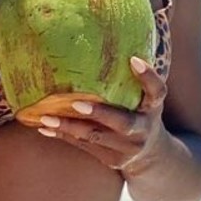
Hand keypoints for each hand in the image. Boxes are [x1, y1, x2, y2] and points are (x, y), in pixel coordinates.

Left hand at [35, 55, 166, 177]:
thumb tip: (121, 40)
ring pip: (95, 137)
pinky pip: (84, 146)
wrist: (152, 156)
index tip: (133, 59)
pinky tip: (44, 127)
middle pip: (123, 123)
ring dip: (69, 126)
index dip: (148, 77)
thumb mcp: (147, 98)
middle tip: (76, 103)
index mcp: (153, 108)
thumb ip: (136, 78)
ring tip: (46, 117)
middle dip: (99, 113)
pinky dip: (63, 135)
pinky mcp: (112, 160)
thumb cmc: (142, 113)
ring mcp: (128, 148)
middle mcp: (143, 129)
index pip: (157, 91)